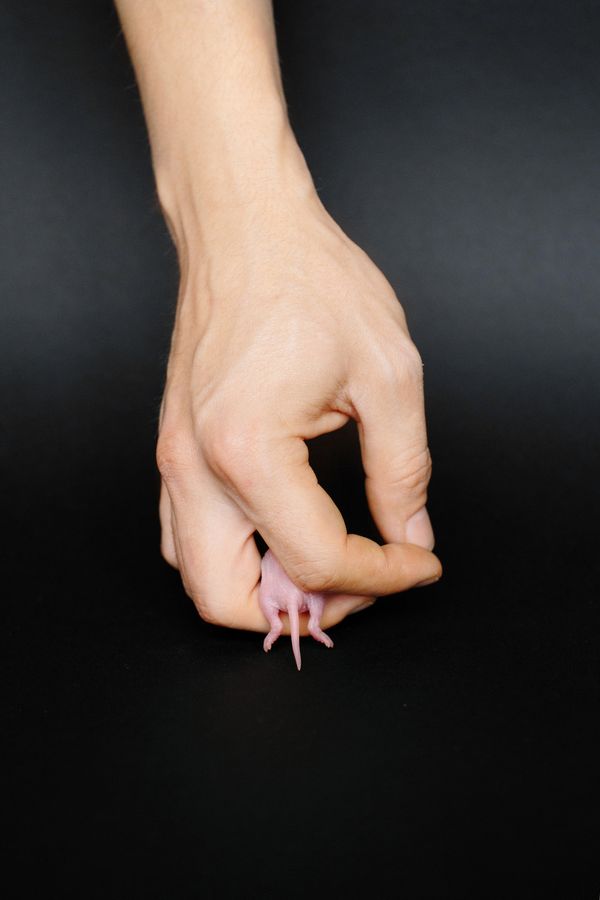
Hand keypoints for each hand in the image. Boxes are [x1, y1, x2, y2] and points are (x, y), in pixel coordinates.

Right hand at [156, 187, 441, 634]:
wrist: (244, 229)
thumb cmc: (309, 280)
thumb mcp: (387, 376)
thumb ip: (402, 473)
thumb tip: (408, 536)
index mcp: (249, 453)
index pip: (317, 561)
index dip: (382, 577)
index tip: (417, 563)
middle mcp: (195, 469)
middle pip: (227, 602)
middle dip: (304, 610)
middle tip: (361, 581)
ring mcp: (174, 461)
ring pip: (196, 577)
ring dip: (262, 591)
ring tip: (326, 563)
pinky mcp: (174, 449)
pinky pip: (186, 535)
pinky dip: (235, 557)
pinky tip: (284, 532)